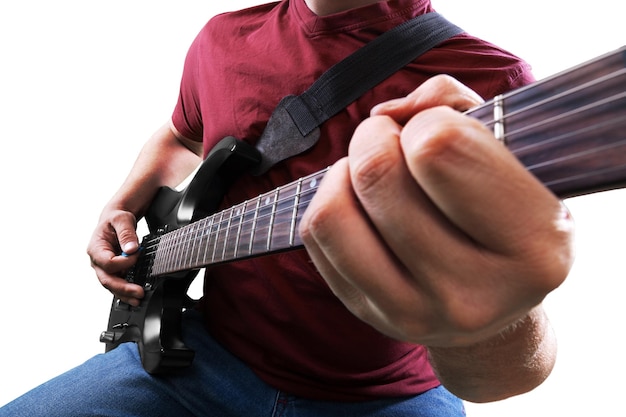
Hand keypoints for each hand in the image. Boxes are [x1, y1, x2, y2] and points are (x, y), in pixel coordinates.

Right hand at [87, 207, 143, 305]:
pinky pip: (118, 282)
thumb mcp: (122, 219)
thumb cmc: (116, 218)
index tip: (137, 254)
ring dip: (125, 293)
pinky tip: (135, 295)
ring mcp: (104, 267)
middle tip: (138, 292)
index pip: (107, 263)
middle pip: (107, 279)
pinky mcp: (113, 270)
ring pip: (112, 285)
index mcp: (96, 248)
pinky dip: (126, 290)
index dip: (124, 262)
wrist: (116, 220)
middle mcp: (97, 260)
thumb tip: (131, 249)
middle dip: (123, 288)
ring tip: (138, 299)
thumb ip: (126, 233)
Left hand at [299, 75, 573, 346]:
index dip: (429, 121)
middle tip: (393, 141)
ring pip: (333, 212)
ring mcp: (414, 312)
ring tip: (373, 172)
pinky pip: (316, 235)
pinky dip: (329, 200)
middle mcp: (473, 292)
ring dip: (345, 171)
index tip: (438, 131)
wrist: (490, 303)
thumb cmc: (498, 212)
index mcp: (532, 246)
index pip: (439, 148)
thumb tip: (386, 113)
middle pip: (377, 174)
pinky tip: (360, 204)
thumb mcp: (508, 152)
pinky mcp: (368, 312)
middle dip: (376, 137)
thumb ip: (454, 104)